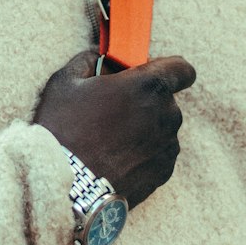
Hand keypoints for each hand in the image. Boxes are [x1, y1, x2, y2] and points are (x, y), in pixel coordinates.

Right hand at [33, 49, 195, 208]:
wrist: (62, 187)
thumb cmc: (62, 130)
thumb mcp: (66, 82)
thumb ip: (90, 59)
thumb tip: (102, 57)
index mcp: (149, 86)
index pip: (183, 69)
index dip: (166, 69)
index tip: (144, 75)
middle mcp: (167, 115)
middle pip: (166, 100)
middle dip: (144, 101)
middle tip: (110, 111)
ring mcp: (167, 147)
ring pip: (162, 128)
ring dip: (143, 129)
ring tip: (109, 141)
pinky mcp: (163, 174)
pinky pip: (158, 154)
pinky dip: (142, 154)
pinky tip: (114, 159)